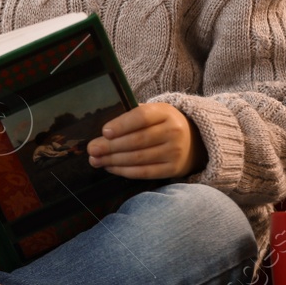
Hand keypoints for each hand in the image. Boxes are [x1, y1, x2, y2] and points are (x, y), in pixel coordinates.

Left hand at [86, 102, 204, 178]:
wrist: (193, 141)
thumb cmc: (162, 124)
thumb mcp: (154, 112)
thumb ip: (132, 116)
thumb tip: (104, 131)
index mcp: (166, 112)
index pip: (142, 117)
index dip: (122, 125)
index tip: (104, 131)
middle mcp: (173, 132)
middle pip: (137, 140)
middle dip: (110, 146)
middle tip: (92, 149)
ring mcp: (175, 152)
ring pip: (138, 158)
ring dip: (113, 160)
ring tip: (96, 160)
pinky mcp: (173, 169)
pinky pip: (144, 172)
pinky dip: (124, 171)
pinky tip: (111, 168)